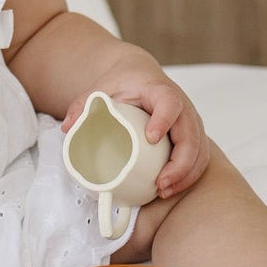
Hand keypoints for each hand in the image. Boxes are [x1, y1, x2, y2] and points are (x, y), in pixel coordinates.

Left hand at [61, 70, 211, 199]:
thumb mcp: (101, 89)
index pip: (169, 103)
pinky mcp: (192, 135)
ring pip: (199, 150)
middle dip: (179, 163)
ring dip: (185, 174)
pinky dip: (187, 176)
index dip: (163, 120)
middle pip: (190, 134)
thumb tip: (68, 127)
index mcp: (159, 90)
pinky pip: (198, 158)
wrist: (140, 75)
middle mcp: (182, 106)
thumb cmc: (122, 83)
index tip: (150, 138)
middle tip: (159, 182)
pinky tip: (170, 189)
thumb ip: (83, 105)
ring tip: (163, 191)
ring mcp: (190, 122)